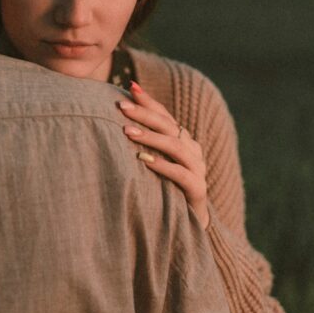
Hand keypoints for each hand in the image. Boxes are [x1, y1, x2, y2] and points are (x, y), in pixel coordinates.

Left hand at [118, 81, 209, 228]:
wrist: (189, 225)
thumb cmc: (164, 190)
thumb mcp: (154, 163)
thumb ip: (142, 144)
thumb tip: (116, 121)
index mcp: (183, 140)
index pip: (165, 115)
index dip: (149, 101)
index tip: (130, 87)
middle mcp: (192, 150)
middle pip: (169, 126)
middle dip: (144, 114)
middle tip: (122, 107)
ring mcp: (197, 169)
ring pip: (175, 146)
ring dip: (150, 137)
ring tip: (126, 132)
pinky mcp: (197, 190)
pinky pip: (181, 174)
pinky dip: (163, 165)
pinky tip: (144, 160)